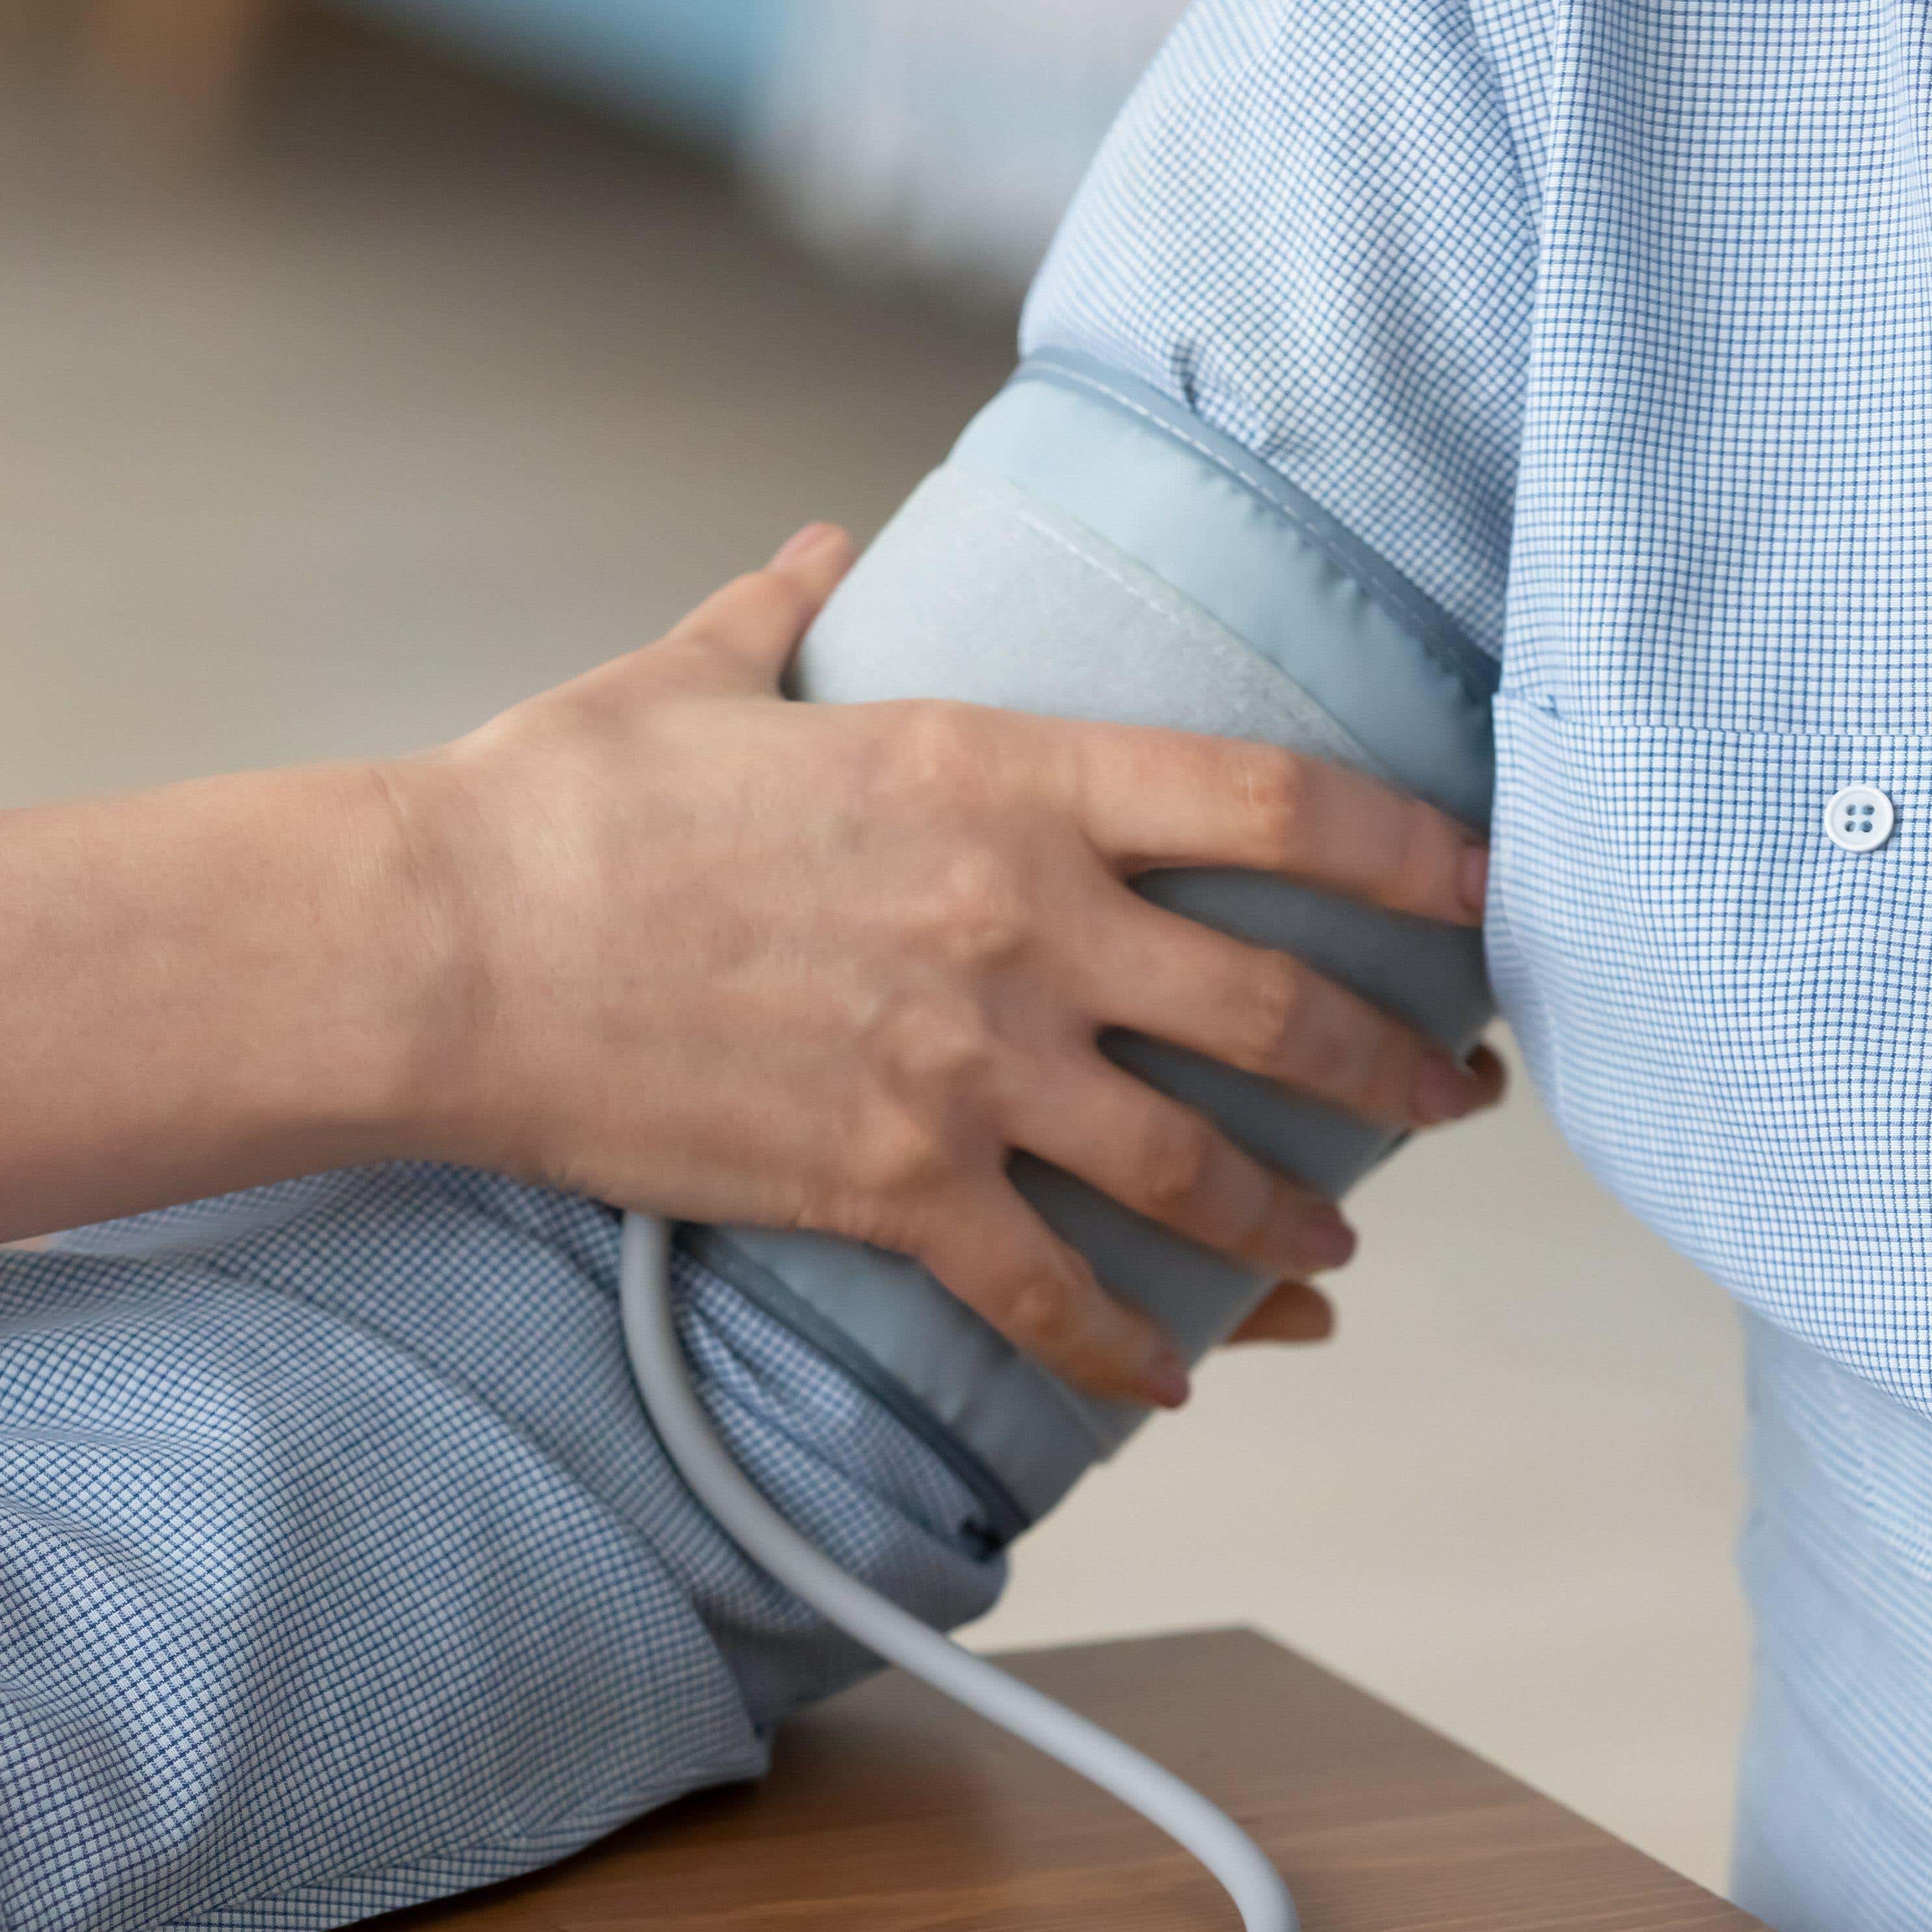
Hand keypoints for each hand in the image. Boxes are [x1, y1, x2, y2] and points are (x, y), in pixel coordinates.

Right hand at [387, 524, 1501, 1405]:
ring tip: (1337, 1255)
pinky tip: (1172, 1379)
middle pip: (1282, 1009)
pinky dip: (1127, 1350)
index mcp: (1000, 774)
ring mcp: (965, 1068)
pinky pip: (1053, 1295)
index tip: (1484, 891)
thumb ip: (778, 610)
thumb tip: (816, 552)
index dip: (1414, 853)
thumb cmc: (559, 801)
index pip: (1279, 805)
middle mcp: (1022, 924)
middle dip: (1399, 1067)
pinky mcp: (889, 1187)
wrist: (447, 947)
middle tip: (1459, 1095)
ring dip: (1291, 1224)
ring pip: (1195, 1170)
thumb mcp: (688, 674)